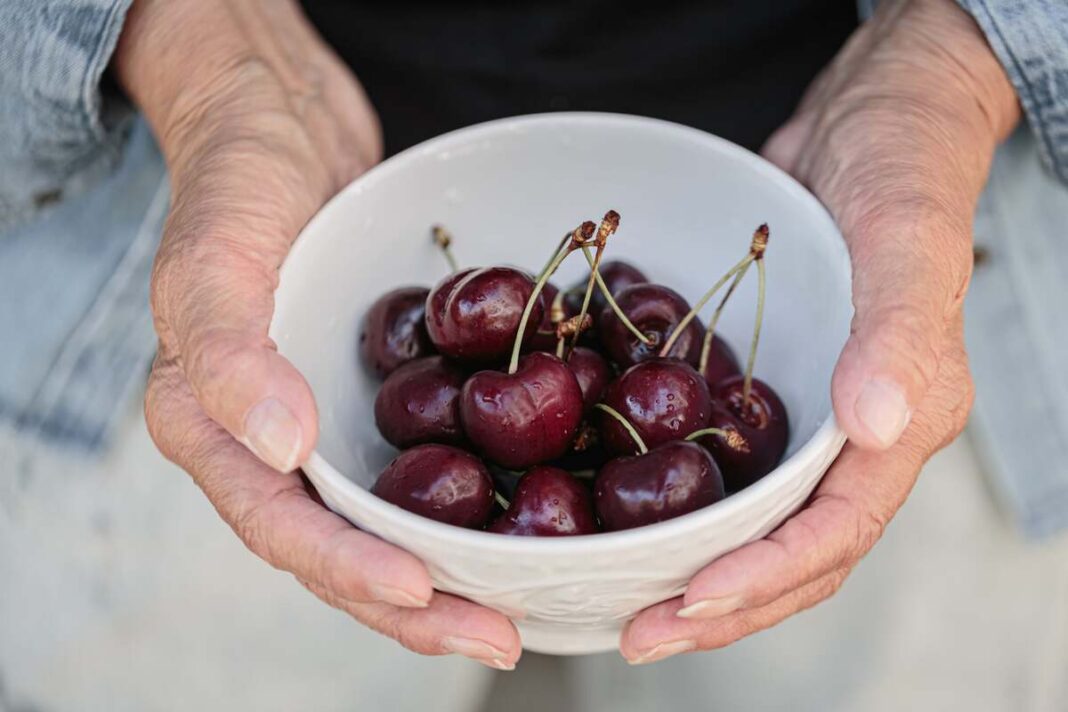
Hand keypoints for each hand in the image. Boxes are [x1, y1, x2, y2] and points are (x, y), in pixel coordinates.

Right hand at [117, 0, 519, 668]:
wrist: (282, 123)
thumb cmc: (235, 181)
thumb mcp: (214, 255)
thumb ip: (228, 350)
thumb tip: (281, 448)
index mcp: (214, 428)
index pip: (280, 525)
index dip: (349, 569)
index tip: (424, 591)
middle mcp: (270, 444)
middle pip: (340, 550)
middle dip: (415, 605)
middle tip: (499, 635)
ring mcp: (328, 425)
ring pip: (385, 523)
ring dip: (447, 574)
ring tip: (517, 611)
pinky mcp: (375, 399)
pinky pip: (417, 465)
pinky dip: (462, 503)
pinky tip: (518, 520)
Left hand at [620, 0, 1018, 663]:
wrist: (864, 123)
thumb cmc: (901, 172)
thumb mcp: (906, 241)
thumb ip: (899, 334)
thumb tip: (876, 425)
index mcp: (900, 424)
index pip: (836, 532)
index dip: (767, 577)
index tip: (692, 603)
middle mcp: (851, 439)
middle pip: (790, 555)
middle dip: (718, 606)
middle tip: (638, 635)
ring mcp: (803, 420)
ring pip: (750, 524)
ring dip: (691, 574)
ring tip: (624, 608)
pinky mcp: (759, 392)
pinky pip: (720, 467)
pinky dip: (676, 505)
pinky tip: (621, 516)